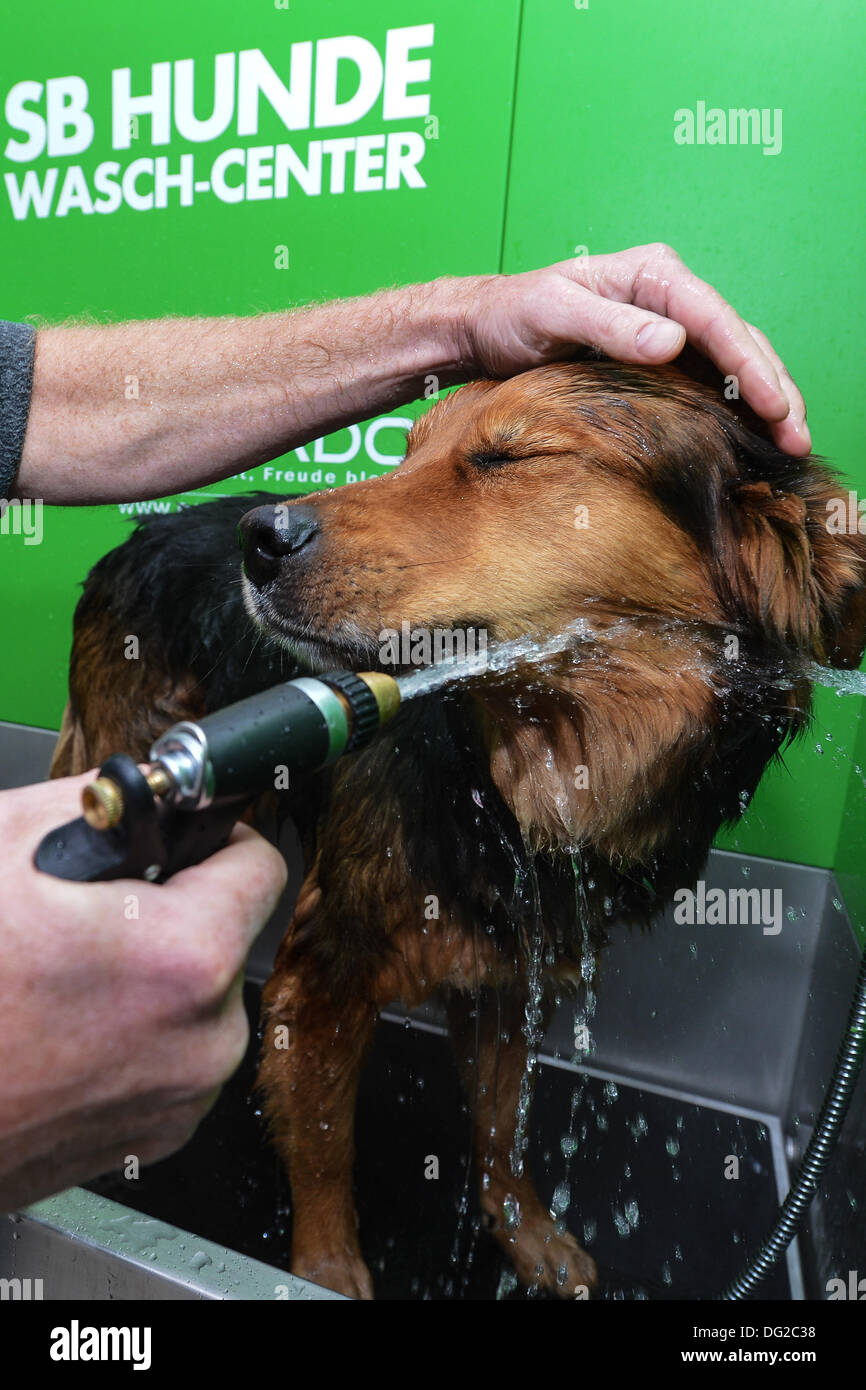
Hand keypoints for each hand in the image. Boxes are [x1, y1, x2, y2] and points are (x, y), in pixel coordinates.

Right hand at [0, 773, 286, 1211]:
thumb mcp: (2, 848)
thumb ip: (96, 801)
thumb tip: (138, 796)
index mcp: (187, 960)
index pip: (261, 864)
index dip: (215, 837)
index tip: (182, 839)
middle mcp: (205, 1040)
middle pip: (230, 935)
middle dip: (173, 911)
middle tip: (96, 912)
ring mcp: (180, 1099)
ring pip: (201, 998)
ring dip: (154, 975)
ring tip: (66, 974)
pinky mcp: (152, 1138)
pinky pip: (174, 1056)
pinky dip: (138, 1032)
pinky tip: (67, 1022)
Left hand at [461, 244, 809, 455]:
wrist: (483, 328)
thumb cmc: (513, 313)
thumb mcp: (554, 313)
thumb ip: (611, 325)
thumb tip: (673, 342)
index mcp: (653, 275)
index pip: (716, 319)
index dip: (750, 365)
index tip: (774, 405)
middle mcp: (668, 298)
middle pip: (739, 341)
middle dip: (775, 388)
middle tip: (798, 437)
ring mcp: (667, 329)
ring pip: (732, 363)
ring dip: (765, 402)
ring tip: (790, 444)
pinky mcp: (657, 361)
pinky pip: (707, 383)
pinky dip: (735, 410)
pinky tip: (751, 440)